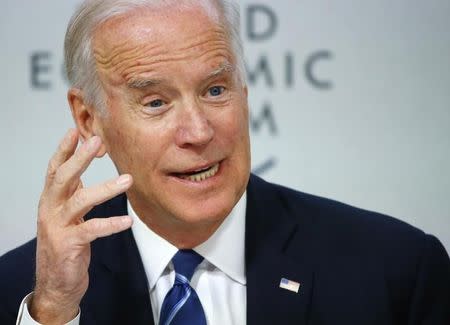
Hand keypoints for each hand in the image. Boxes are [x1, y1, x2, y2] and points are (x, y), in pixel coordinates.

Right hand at [29, 129, 132, 323]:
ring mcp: (57, 227)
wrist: (56, 284)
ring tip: (127, 179)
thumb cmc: (65, 246)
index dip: (64, 150)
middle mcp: (50, 210)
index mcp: (51, 200)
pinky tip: (128, 222)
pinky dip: (110, 225)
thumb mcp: (67, 216)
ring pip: (80, 200)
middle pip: (63, 178)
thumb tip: (82, 171)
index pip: (55, 169)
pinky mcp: (68, 245)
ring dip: (105, 188)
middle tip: (97, 141)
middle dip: (80, 158)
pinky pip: (91, 230)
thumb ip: (73, 194)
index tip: (76, 131)